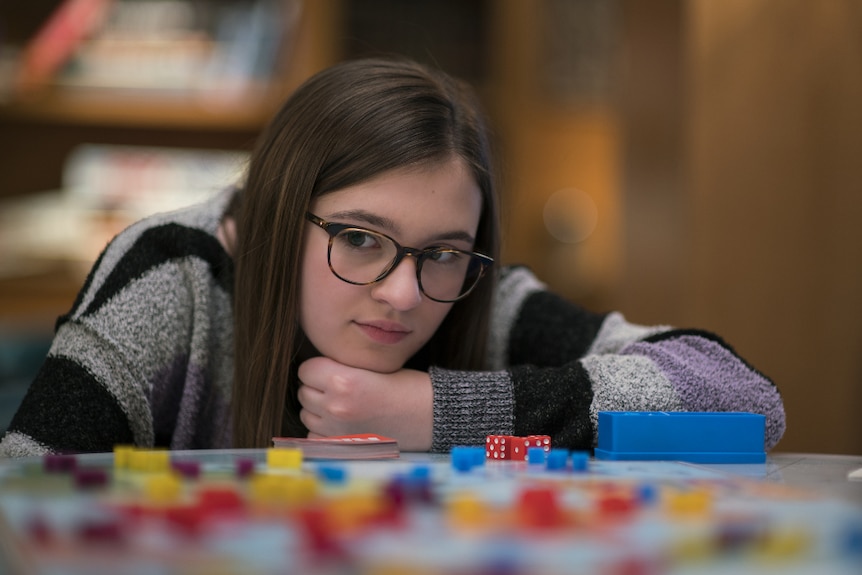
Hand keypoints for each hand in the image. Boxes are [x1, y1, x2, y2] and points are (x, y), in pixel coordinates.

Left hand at [297, 356, 432, 450]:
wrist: (429, 417)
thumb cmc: (406, 387)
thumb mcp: (373, 367)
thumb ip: (342, 368)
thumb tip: (315, 371)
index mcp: (343, 381)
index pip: (306, 370)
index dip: (318, 368)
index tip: (331, 370)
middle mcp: (335, 406)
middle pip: (304, 392)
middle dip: (317, 389)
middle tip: (339, 389)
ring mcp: (336, 429)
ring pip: (307, 414)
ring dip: (318, 410)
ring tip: (343, 405)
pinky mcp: (341, 447)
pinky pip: (314, 436)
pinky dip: (323, 431)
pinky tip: (343, 423)